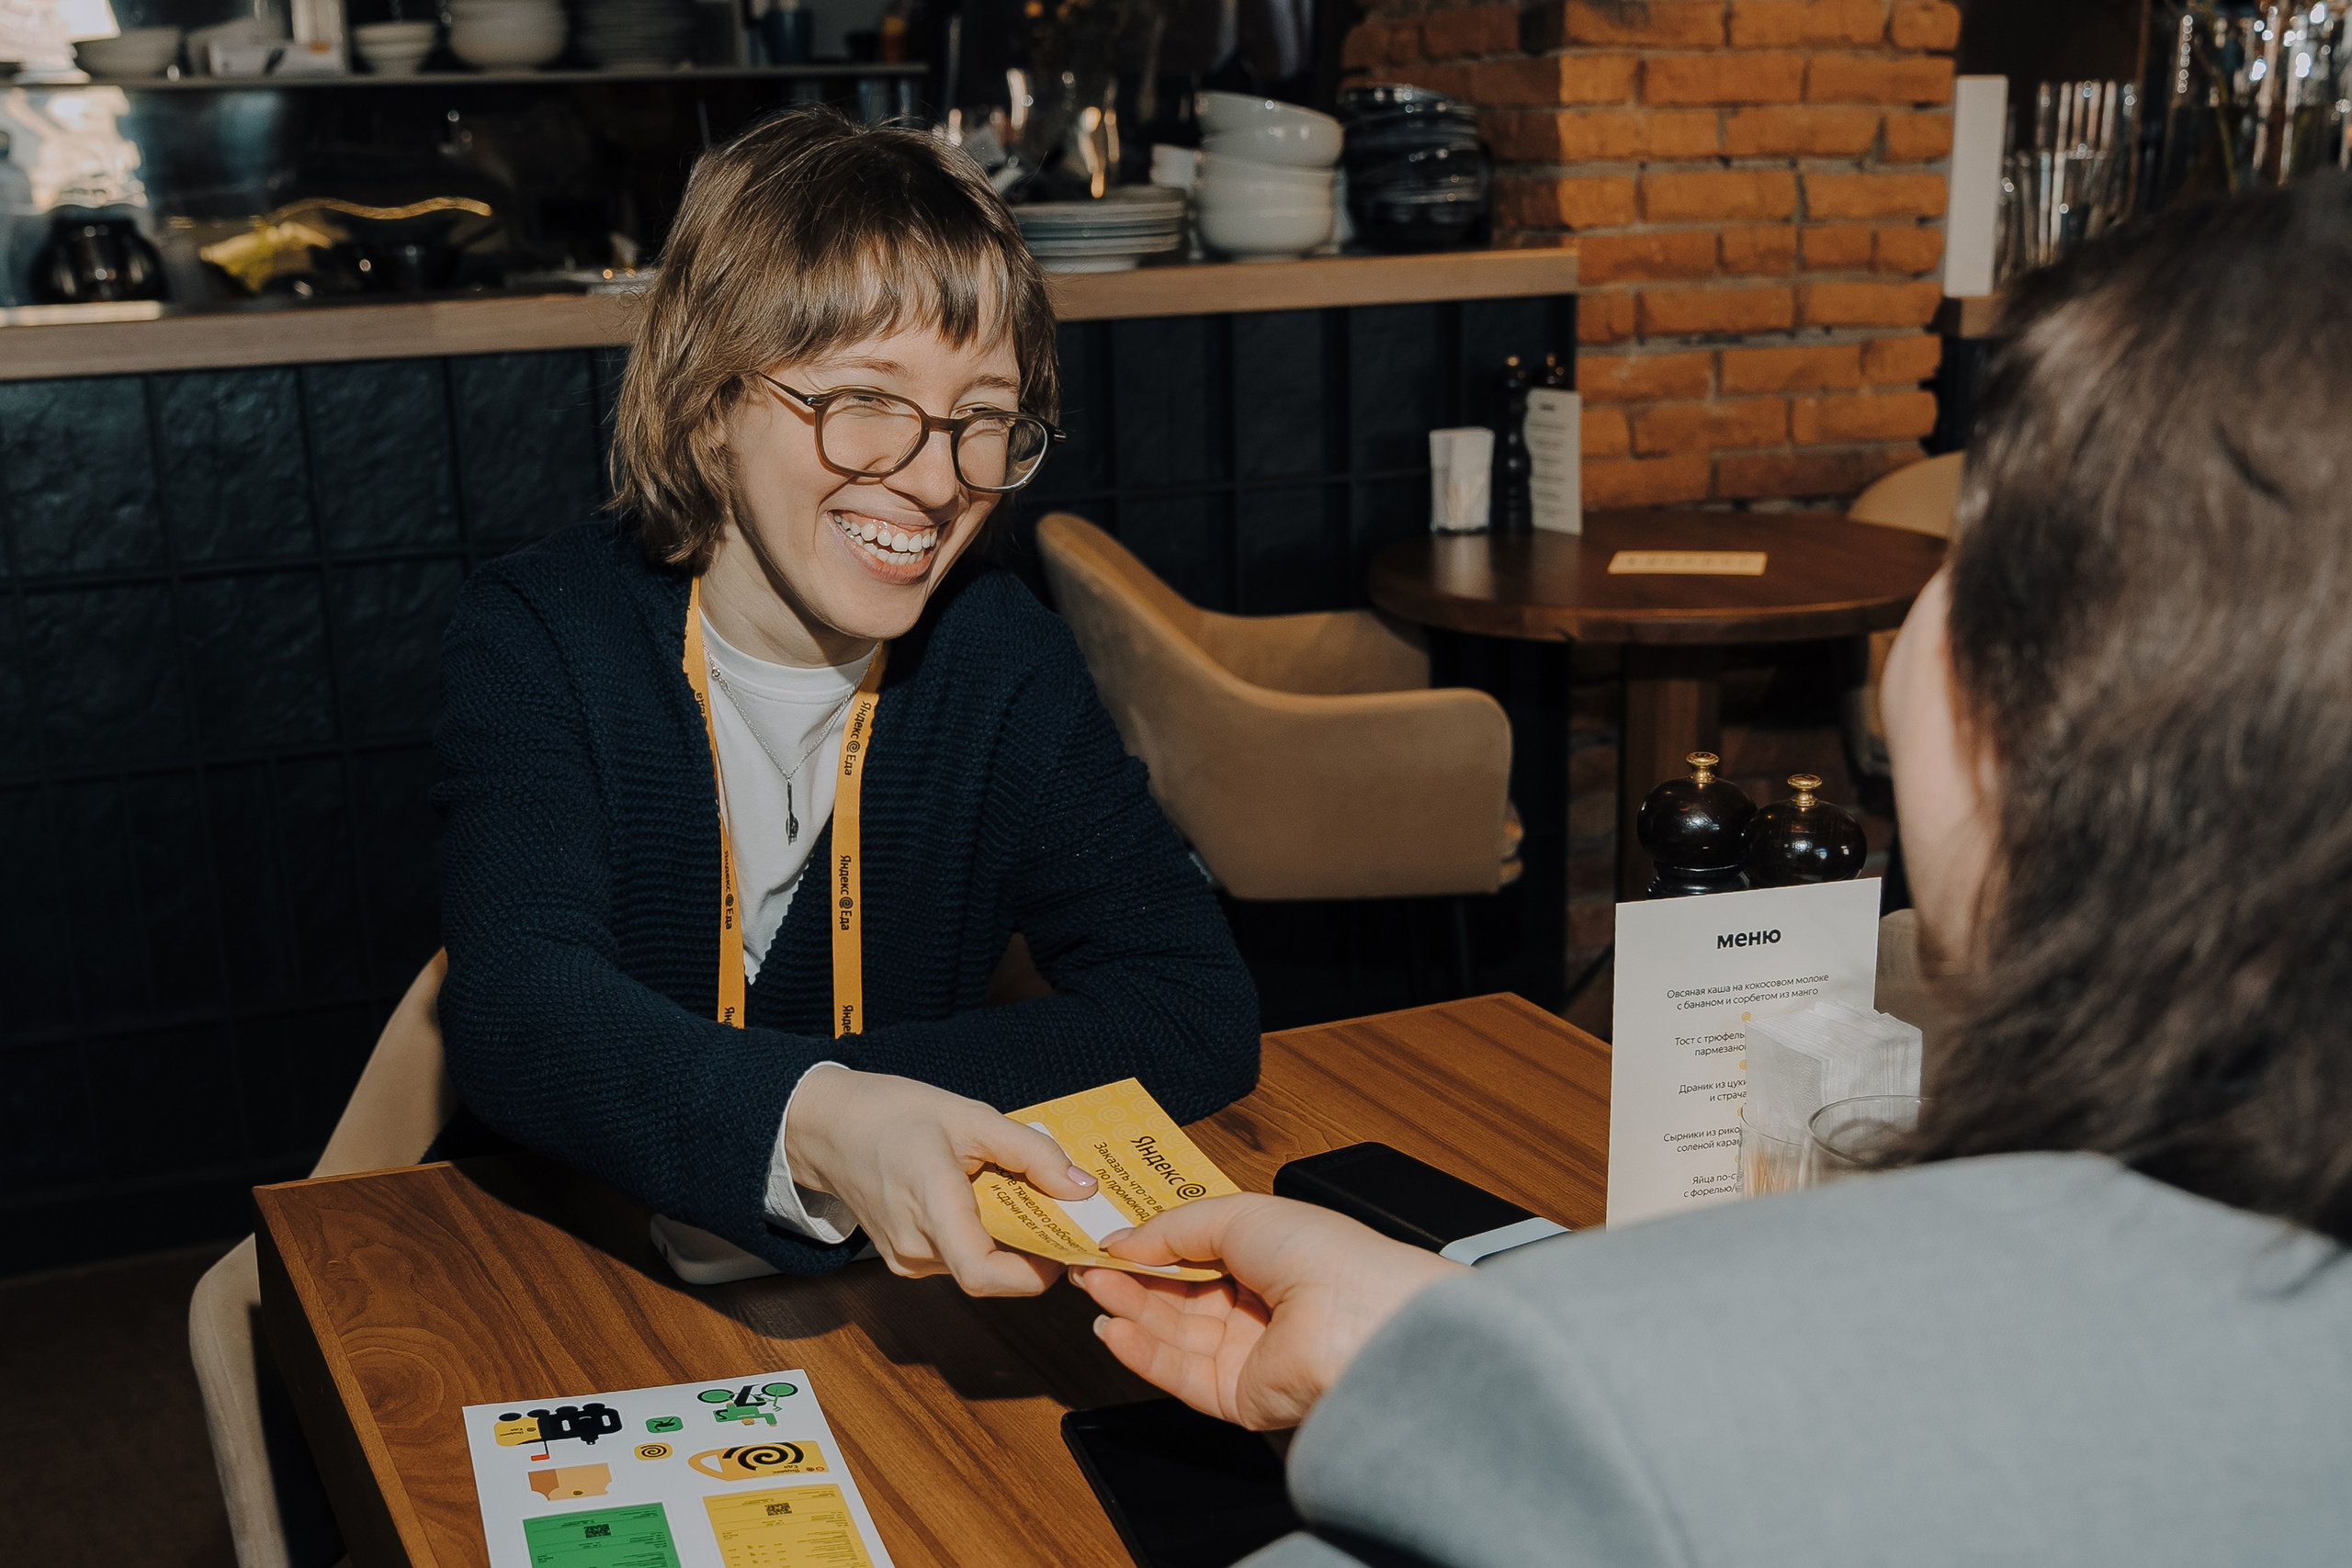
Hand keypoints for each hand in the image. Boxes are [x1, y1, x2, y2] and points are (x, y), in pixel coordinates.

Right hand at [785, 1065, 1099, 1296]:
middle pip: (991, 1272)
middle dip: (1035, 1249)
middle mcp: (914, 1247)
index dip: (1033, 1273)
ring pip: (979, 1266)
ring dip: (1010, 1241)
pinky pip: (960, 1259)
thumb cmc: (892, 1114)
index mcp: (930, 1203)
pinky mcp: (905, 1260)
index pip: (982, 1272)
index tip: (1067, 1245)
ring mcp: (907, 1260)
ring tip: (1024, 1193)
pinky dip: (986, 1237)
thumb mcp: (970, 1116)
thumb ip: (1032, 1153)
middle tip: (1064, 1209)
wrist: (826, 1127)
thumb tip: (1084, 1189)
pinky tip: (989, 1200)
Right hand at [1072, 1194, 1466, 1429]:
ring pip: (1174, 1335)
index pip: (1195, 1254)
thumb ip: (1173, 1227)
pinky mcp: (1239, 1397)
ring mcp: (1249, 1353)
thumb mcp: (1237, 1214)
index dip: (1149, 1246)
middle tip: (1085, 1262)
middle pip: (1178, 1296)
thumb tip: (1121, 1239)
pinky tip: (1113, 1328)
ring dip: (1130, 1310)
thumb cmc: (1320, 1253)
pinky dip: (1143, 1354)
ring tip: (1092, 1287)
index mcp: (1268, 1256)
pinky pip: (1181, 1376)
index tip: (1105, 1237)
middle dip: (1131, 1278)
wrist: (1361, 1320)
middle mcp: (1259, 1305)